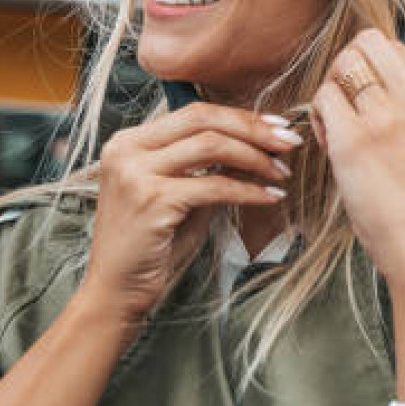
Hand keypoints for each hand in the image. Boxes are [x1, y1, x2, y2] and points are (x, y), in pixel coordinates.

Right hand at [78, 103, 300, 330]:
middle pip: (203, 119)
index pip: (194, 112)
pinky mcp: (152, 200)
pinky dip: (249, 190)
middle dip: (253, 128)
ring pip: (211, 146)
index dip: (240, 116)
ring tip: (281, 173)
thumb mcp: (182, 197)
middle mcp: (127, 150)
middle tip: (288, 141)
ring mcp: (136, 173)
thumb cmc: (151, 247)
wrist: (116, 293)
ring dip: (255, 158)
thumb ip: (211, 168)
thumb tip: (259, 144)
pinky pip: (215, 186)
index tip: (276, 126)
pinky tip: (270, 197)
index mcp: (129, 142)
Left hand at [310, 29, 404, 295]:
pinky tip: (328, 143)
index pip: (395, 48)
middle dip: (346, 65)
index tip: (365, 96)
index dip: (370, 66)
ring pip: (343, 63)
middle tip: (343, 101)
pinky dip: (318, 115)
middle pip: (368, 42)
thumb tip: (376, 89)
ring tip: (335, 124)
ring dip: (330, 88)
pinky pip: (323, 97)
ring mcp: (387, 117)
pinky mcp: (355, 140)